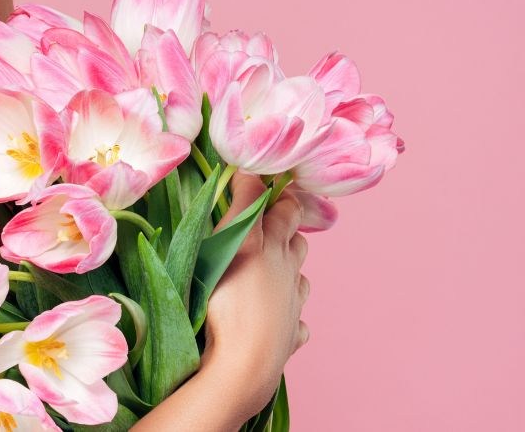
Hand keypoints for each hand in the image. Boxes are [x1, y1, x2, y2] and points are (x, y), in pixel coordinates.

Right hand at [198, 171, 310, 417]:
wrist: (243, 362)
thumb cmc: (232, 299)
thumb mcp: (232, 242)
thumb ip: (243, 205)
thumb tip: (251, 168)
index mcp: (276, 248)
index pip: (287, 212)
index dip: (282, 197)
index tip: (274, 187)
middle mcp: (290, 275)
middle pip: (297, 245)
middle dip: (289, 232)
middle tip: (270, 227)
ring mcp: (292, 309)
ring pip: (300, 283)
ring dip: (291, 274)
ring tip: (273, 272)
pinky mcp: (287, 338)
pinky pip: (294, 324)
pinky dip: (289, 318)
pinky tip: (278, 320)